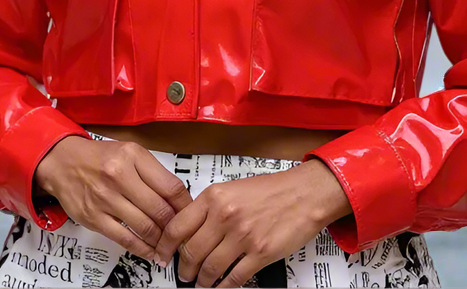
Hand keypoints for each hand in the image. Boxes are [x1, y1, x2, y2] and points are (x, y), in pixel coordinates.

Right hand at [34, 136, 191, 262]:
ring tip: (168, 245)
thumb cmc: (101, 158)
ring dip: (160, 240)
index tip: (192, 214)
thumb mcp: (130, 152)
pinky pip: (124, 239)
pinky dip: (141, 249)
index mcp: (134, 156)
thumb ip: (153, 172)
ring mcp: (106, 198)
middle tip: (182, 234)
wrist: (64, 163)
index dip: (186, 205)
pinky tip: (150, 253)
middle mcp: (119, 176)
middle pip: (159, 209)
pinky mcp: (94, 218)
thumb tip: (178, 198)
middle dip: (175, 225)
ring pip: (144, 226)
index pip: (170, 185)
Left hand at [154, 158, 350, 286]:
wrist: (304, 193)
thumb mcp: (232, 189)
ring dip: (202, 281)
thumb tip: (189, 230)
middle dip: (184, 269)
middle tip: (183, 274)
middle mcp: (226, 215)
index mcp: (215, 196)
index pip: (178, 226)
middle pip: (192, 252)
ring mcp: (243, 236)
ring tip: (201, 282)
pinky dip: (224, 287)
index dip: (166, 246)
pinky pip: (234, 279)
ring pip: (210, 269)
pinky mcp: (260, 254)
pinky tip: (221, 286)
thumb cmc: (271, 190)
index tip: (162, 255)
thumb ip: (210, 208)